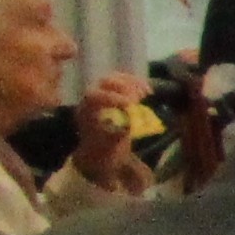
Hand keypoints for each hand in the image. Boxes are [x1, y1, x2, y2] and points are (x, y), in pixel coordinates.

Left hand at [71, 80, 157, 195]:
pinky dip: (136, 84)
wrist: (100, 155)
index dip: (111, 97)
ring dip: (131, 83)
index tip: (130, 104)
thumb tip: (128, 123)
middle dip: (123, 87)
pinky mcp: (114, 95)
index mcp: (86, 112)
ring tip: (146, 92)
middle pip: (104, 83)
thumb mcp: (110, 148)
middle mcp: (91, 100)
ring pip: (114, 79)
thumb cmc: (104, 153)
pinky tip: (147, 91)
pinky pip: (123, 83)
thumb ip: (117, 135)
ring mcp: (103, 96)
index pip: (95, 96)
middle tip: (140, 96)